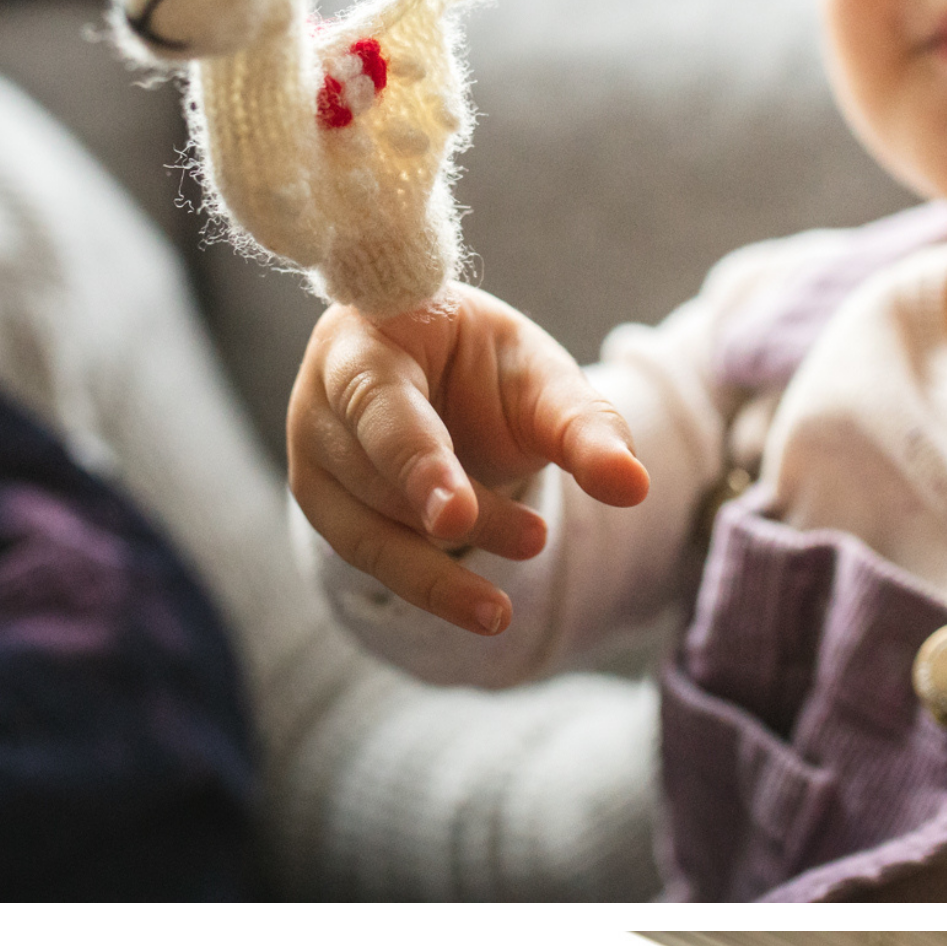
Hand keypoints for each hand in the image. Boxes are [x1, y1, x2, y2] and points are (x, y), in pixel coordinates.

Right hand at [287, 286, 648, 636]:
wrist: (436, 377)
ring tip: (528, 558)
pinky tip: (485, 606)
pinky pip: (373, 562)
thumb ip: (584, 425)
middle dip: (459, 512)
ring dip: (447, 563)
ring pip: (371, 532)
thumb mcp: (541, 380)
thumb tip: (632, 486)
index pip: (380, 405)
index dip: (416, 460)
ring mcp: (314, 460)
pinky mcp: (327, 512)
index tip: (456, 516)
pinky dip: (431, 584)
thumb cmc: (484, 368)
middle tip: (534, 540)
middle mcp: (322, 399)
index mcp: (365, 339)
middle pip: (378, 477)